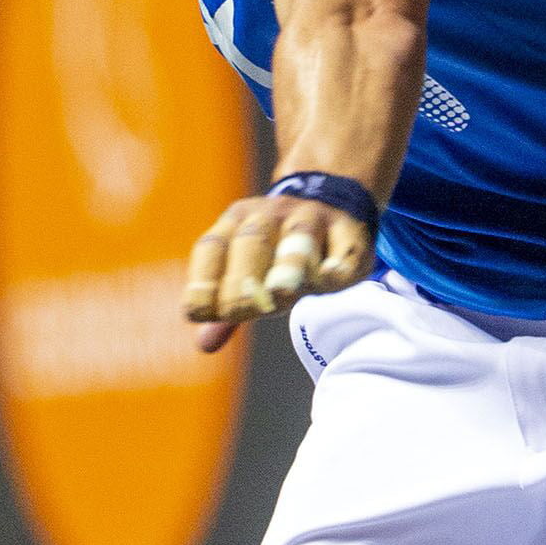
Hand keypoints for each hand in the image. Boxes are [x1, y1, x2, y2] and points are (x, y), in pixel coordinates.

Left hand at [183, 192, 373, 352]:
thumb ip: (226, 307)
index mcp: (238, 222)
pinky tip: (328, 280)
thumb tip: (204, 345)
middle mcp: (272, 215)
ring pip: (299, 238)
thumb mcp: (247, 270)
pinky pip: (344, 247)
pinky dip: (337, 264)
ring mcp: (312, 219)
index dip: (204, 279)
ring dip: (288, 265)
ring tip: (279, 294)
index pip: (213, 247)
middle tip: (239, 311)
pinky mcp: (350, 231)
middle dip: (243, 279)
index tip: (195, 311)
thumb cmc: (279, 250)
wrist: (331, 199)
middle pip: (253, 242)